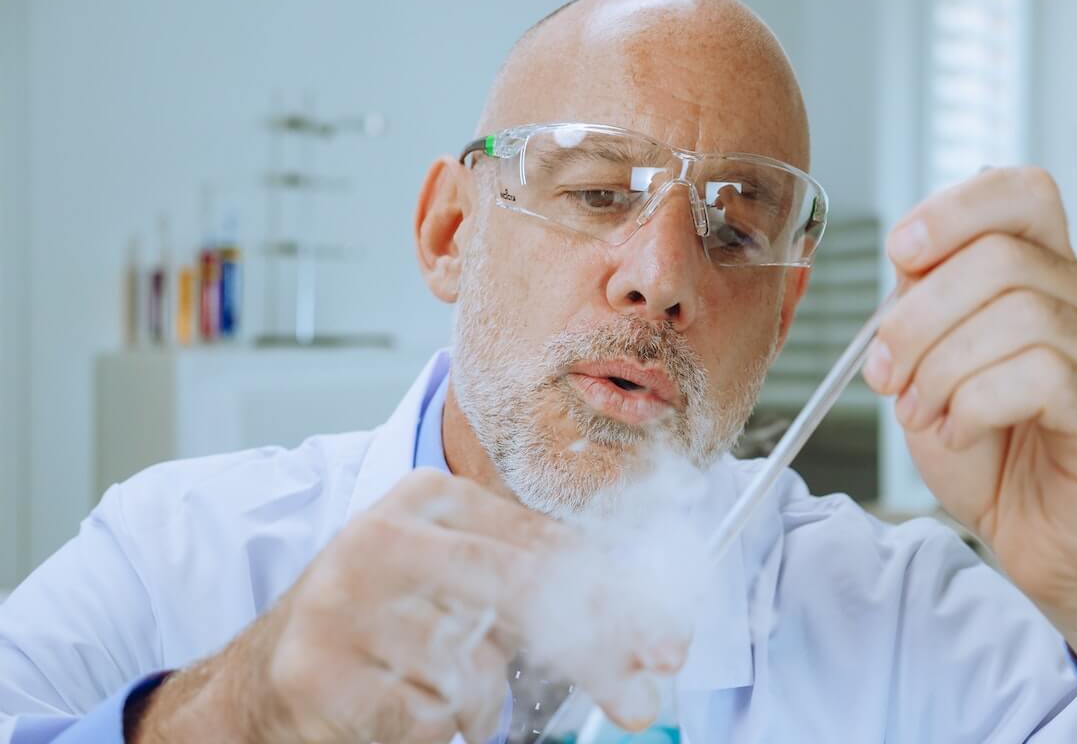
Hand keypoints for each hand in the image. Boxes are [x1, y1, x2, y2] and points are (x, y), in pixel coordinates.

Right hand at [129, 469, 677, 742]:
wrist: (267, 678)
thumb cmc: (386, 629)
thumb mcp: (460, 589)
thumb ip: (540, 598)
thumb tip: (644, 640)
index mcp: (429, 501)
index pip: (544, 542)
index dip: (617, 597)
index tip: (665, 646)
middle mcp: (385, 536)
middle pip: (524, 589)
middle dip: (595, 651)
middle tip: (638, 700)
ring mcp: (344, 600)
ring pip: (477, 671)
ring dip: (479, 703)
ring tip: (433, 690)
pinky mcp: (315, 668)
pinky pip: (429, 719)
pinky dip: (432, 730)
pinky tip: (395, 707)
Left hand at [865, 167, 1076, 697]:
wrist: (1034, 537)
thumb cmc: (988, 450)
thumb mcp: (932, 364)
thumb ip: (924, 306)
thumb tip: (907, 267)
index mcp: (1048, 275)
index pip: (1021, 192)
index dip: (952, 211)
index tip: (898, 255)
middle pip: (999, 257)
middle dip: (918, 317)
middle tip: (888, 375)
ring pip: (1017, 314)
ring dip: (941, 368)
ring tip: (922, 412)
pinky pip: (1039, 374)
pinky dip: (975, 404)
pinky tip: (959, 432)